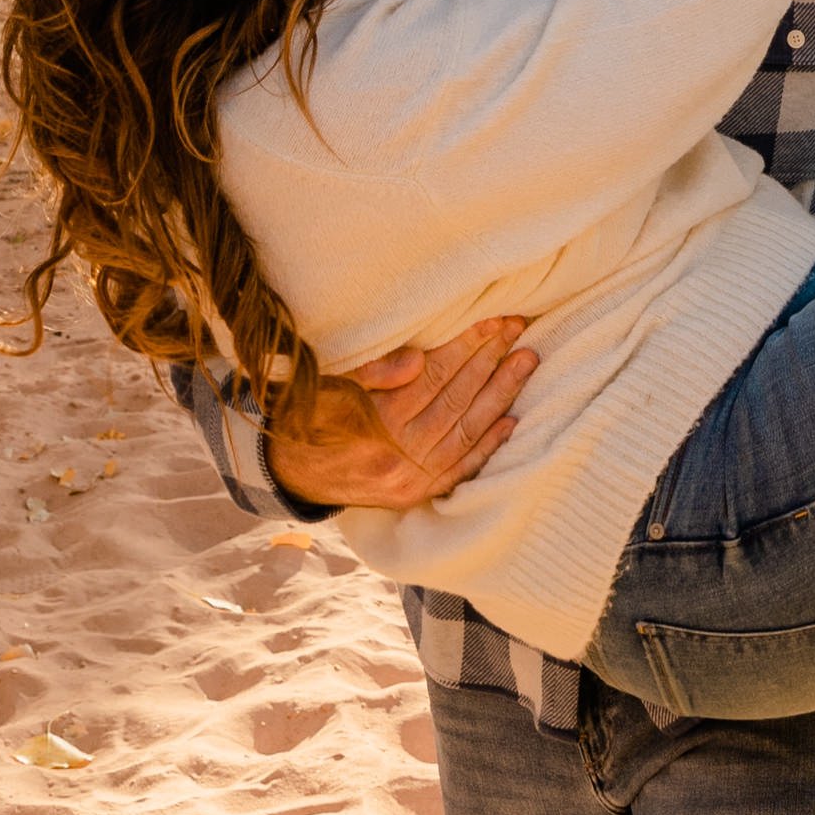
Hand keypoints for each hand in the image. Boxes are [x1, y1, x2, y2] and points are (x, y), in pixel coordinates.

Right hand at [265, 315, 535, 507]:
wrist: (288, 475)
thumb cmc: (305, 417)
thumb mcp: (324, 385)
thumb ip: (370, 371)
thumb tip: (418, 359)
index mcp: (377, 420)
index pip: (436, 374)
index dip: (467, 344)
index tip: (494, 319)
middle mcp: (399, 452)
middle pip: (457, 397)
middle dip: (491, 359)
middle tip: (519, 329)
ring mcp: (411, 477)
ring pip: (466, 430)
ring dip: (501, 394)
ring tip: (526, 361)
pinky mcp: (416, 495)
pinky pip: (460, 469)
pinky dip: (488, 445)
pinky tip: (512, 421)